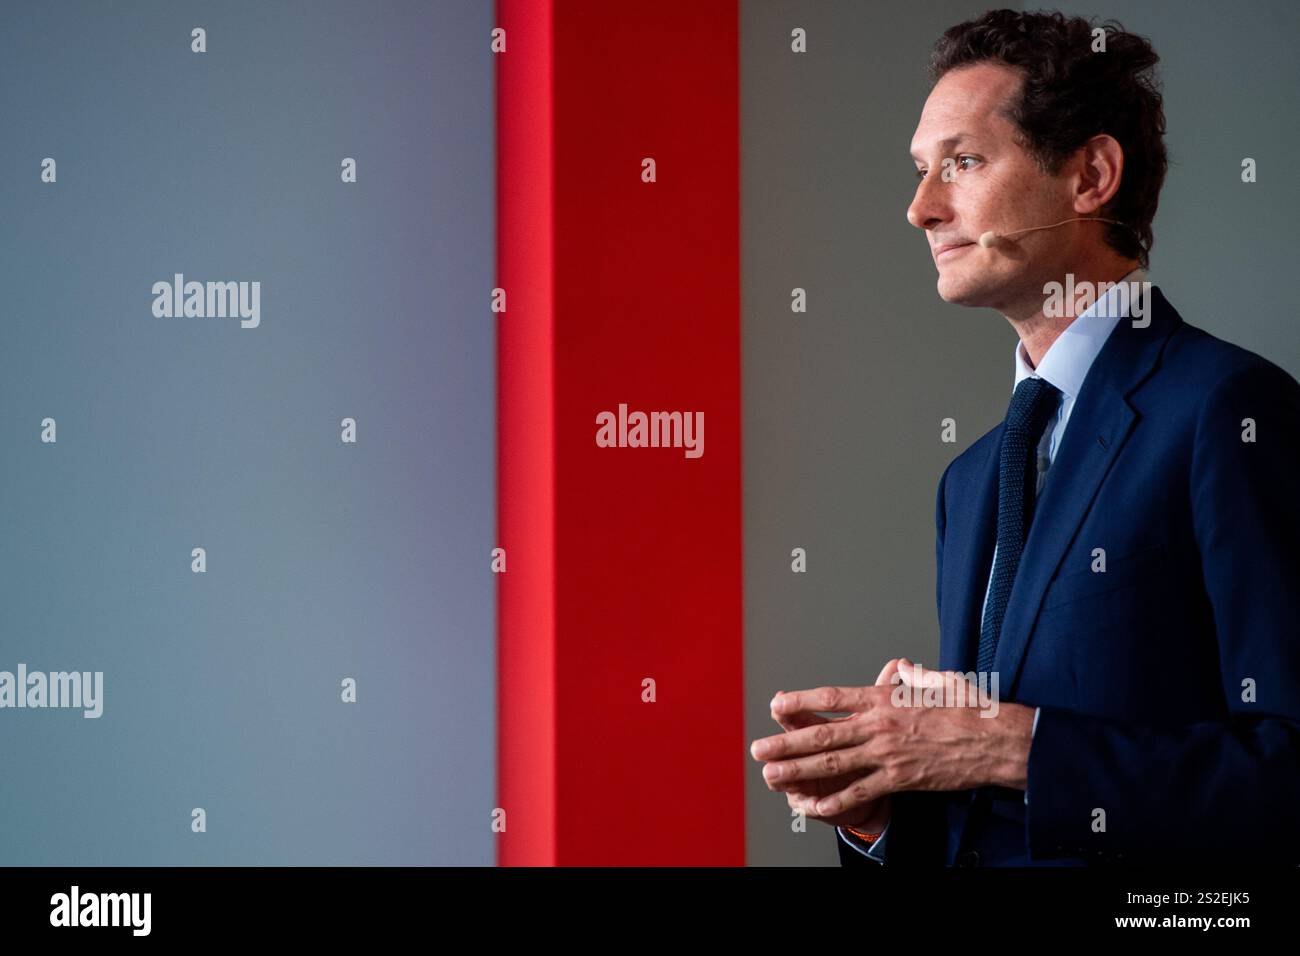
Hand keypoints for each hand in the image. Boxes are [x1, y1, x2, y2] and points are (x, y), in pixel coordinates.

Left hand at [751, 660, 1034, 822]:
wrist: (996, 740)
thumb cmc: (970, 708)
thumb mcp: (938, 680)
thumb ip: (913, 676)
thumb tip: (901, 668)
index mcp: (885, 697)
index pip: (832, 698)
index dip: (801, 702)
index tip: (777, 702)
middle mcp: (879, 725)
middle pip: (822, 734)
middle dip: (786, 742)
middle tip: (758, 748)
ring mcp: (887, 754)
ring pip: (833, 764)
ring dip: (798, 770)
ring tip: (771, 774)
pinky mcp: (900, 779)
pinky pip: (861, 792)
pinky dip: (835, 801)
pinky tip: (813, 808)